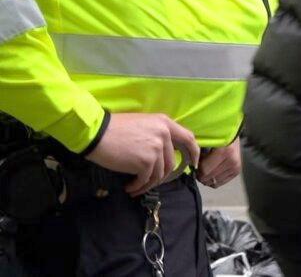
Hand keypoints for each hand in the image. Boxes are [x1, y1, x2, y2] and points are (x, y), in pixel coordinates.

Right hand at [85, 113, 199, 196]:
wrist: (96, 133)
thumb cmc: (115, 128)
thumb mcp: (143, 124)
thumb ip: (158, 134)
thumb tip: (164, 152)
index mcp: (165, 123)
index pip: (188, 139)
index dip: (194, 153)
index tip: (193, 164)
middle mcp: (165, 135)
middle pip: (171, 163)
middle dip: (162, 176)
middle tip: (149, 182)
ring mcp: (156, 149)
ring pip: (159, 174)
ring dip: (148, 184)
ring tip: (135, 186)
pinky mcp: (146, 162)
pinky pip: (146, 180)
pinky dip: (138, 187)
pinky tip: (130, 188)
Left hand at [198, 138, 241, 188]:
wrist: (233, 134)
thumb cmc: (218, 136)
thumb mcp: (207, 140)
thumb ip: (198, 153)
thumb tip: (189, 165)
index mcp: (225, 152)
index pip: (205, 170)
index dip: (196, 169)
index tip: (194, 164)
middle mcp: (232, 161)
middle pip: (209, 178)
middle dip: (201, 174)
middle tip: (198, 167)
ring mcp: (235, 167)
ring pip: (214, 182)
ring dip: (207, 177)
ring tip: (206, 168)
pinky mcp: (236, 171)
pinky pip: (219, 183)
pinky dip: (212, 179)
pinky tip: (211, 171)